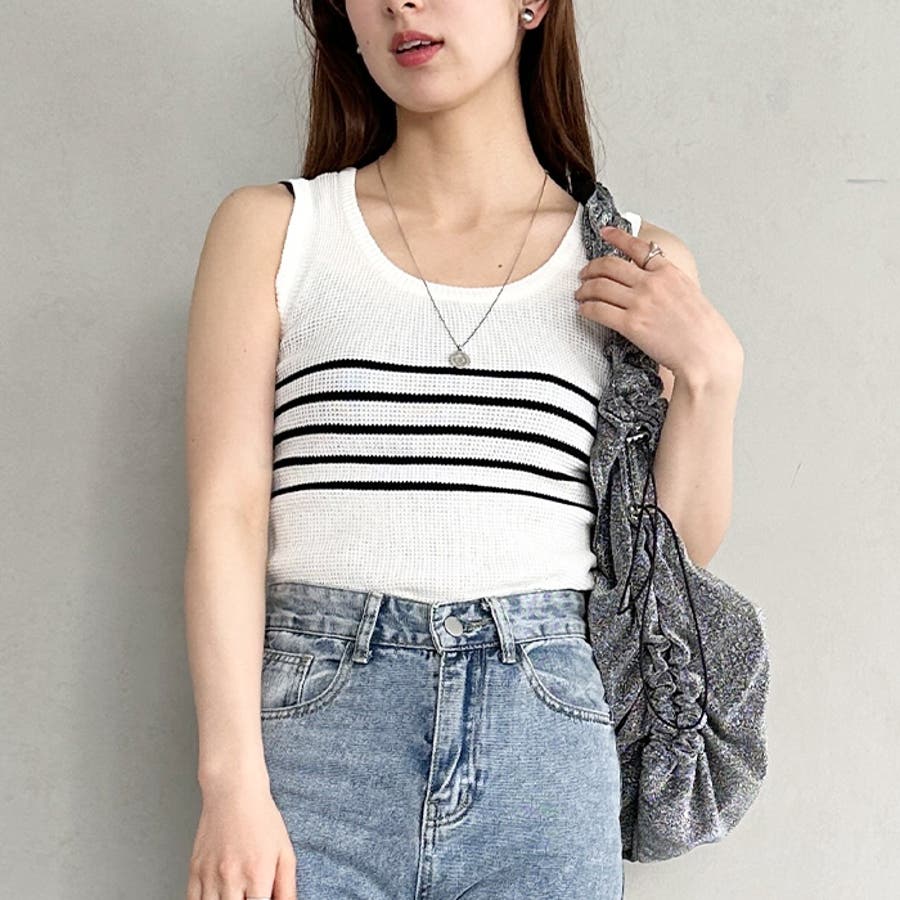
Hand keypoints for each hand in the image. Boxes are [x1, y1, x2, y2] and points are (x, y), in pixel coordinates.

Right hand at [186, 784, 295, 899]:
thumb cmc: (261, 819)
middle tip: (248, 896)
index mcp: (257, 873)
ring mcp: (209, 875)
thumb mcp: (285, 852)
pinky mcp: (194, 871)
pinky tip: (218, 897)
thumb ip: (287, 888)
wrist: (233, 792)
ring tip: (235, 894)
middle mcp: (231, 877)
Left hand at [574, 224, 741, 382]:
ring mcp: (640, 303)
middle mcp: (652, 283)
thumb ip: (669, 282)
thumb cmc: (703, 331)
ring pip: (600, 287)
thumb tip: (651, 280)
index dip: (617, 237)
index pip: (638, 247)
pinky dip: (586, 309)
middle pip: (610, 266)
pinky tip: (584, 310)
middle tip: (584, 274)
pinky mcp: (631, 324)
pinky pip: (599, 311)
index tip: (605, 232)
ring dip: (585, 289)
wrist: (707, 353)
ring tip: (580, 294)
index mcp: (669, 272)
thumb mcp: (690, 293)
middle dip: (591, 268)